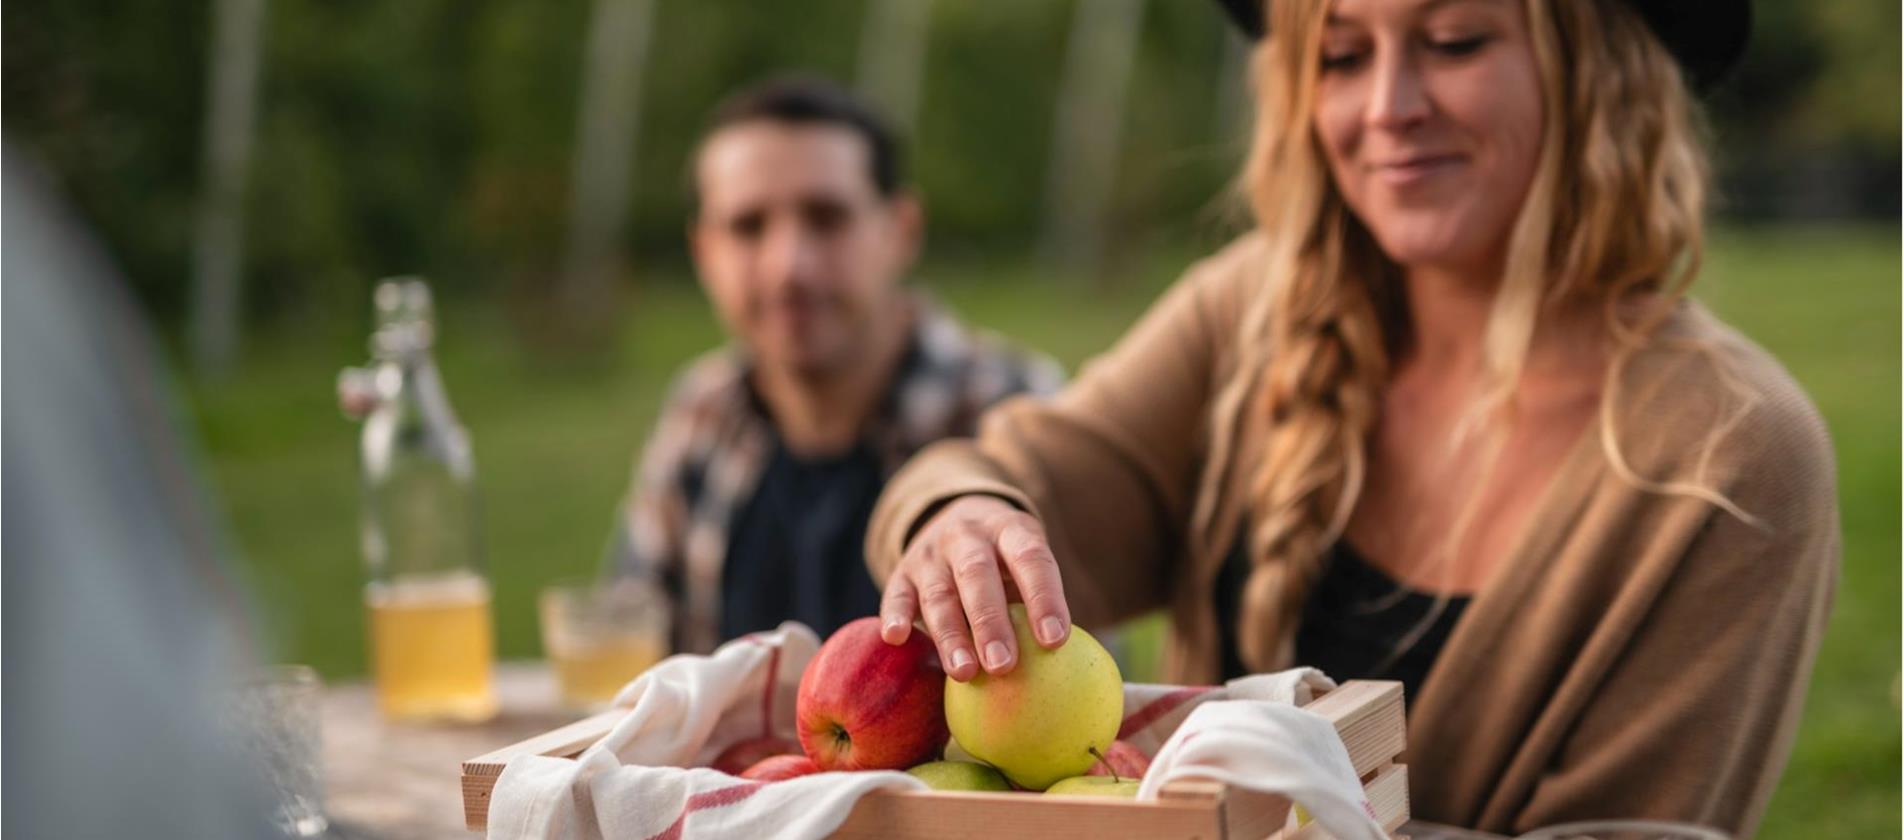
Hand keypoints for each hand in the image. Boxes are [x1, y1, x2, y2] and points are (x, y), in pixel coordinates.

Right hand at [878, 495, 1070, 680]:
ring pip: (938, 592)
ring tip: (964, 673)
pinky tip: (897, 638)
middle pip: (977, 575)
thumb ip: (1040, 604)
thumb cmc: (1007, 563)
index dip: (1043, 598)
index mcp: (1010, 530)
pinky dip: (895, 615)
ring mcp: (931, 553)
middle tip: (1004, 665)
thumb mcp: (1027, 563)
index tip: (1054, 640)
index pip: (1030, 558)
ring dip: (950, 634)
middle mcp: (967, 536)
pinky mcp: (902, 572)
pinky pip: (896, 594)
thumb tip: (1071, 670)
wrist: (957, 517)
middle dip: (990, 622)